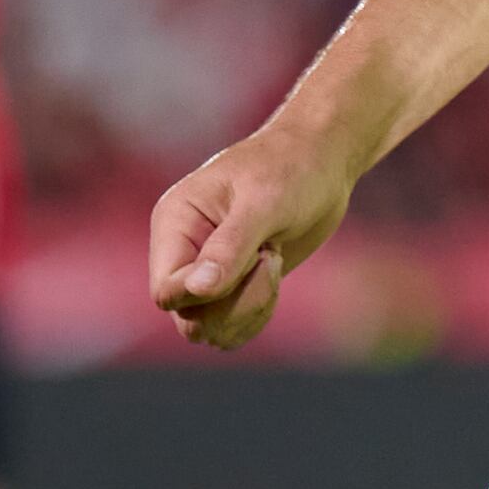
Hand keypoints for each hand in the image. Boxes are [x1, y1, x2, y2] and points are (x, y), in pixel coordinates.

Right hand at [147, 125, 355, 350]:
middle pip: (188, 316)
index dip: (203, 294)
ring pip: (208, 328)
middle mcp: (182, 250)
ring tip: (272, 260)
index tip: (252, 258)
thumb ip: (230, 246)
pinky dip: (256, 316)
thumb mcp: (264, 202)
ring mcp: (207, 271)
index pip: (166, 290)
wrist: (322, 160)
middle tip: (270, 258)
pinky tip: (274, 278)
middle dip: (236, 303)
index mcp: (175, 222)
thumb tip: (197, 290)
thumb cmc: (291, 168)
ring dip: (249, 309)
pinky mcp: (232, 286)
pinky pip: (229, 328)